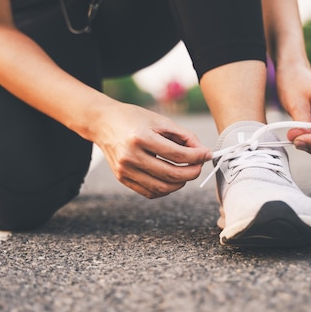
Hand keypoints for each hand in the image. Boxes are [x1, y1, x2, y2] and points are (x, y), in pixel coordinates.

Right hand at [93, 103, 212, 197]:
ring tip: (186, 171)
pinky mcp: (122, 179)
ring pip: (162, 188)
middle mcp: (130, 156)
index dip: (197, 156)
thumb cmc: (134, 119)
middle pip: (171, 174)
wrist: (103, 123)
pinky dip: (166, 188)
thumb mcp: (160, 121)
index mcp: (140, 137)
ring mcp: (125, 170)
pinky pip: (150, 192)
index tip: (207, 154)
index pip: (177, 154)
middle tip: (200, 166)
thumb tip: (203, 152)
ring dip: (180, 183)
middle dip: (192, 172)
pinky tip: (171, 177)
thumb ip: (184, 136)